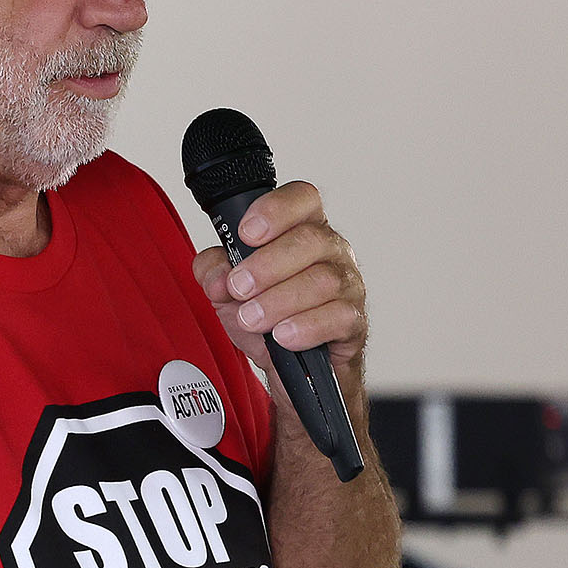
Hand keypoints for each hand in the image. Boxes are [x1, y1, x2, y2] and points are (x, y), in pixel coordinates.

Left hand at [191, 180, 368, 392]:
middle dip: (267, 265)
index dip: (276, 209)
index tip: (247, 233)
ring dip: (279, 301)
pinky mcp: (353, 320)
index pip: (302, 199)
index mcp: (301, 230)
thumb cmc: (266, 317)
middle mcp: (330, 250)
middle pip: (310, 240)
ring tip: (251, 318)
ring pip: (322, 281)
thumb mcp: (228, 291)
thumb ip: (214, 272)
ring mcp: (347, 284)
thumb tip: (216, 274)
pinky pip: (338, 316)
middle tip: (239, 288)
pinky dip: (305, 327)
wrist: (291, 368)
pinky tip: (283, 335)